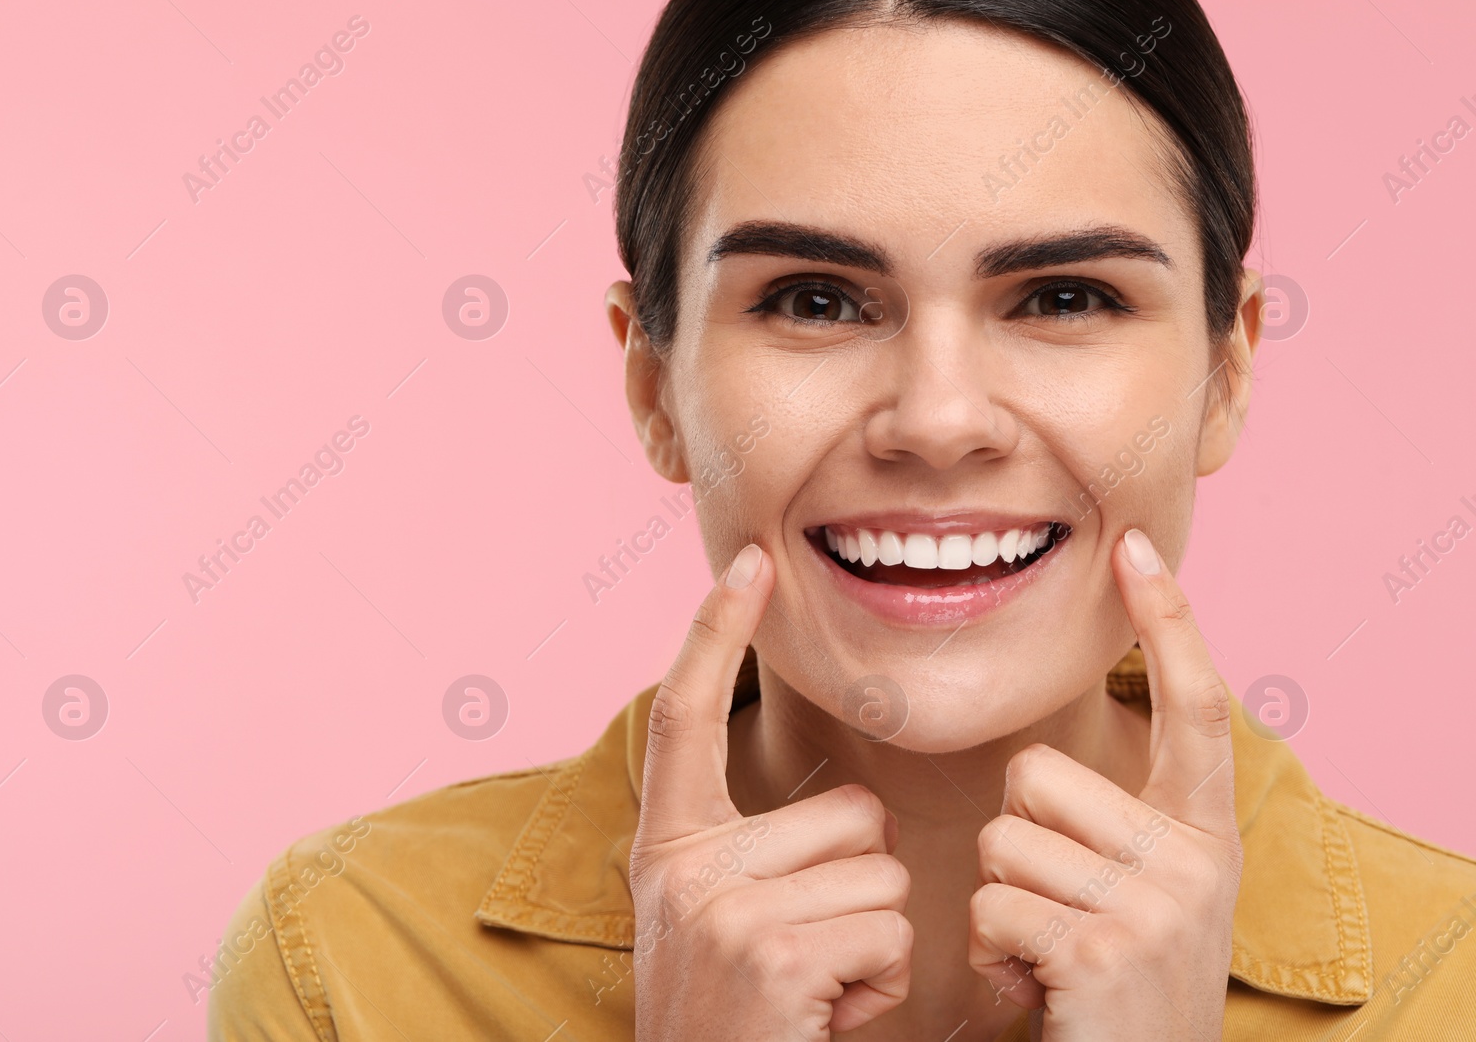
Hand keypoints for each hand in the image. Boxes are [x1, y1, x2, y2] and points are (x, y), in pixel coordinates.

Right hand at [629, 544, 913, 1040]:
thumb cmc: (741, 1025)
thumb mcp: (721, 923)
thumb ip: (761, 855)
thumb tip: (850, 811)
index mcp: (669, 845)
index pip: (690, 715)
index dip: (716, 632)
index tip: (750, 563)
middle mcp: (684, 863)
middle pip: (852, 813)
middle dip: (860, 887)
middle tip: (807, 958)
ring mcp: (723, 905)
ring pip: (883, 875)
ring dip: (875, 944)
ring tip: (816, 993)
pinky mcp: (772, 950)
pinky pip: (890, 932)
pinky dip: (880, 987)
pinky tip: (825, 1019)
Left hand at [968, 528, 1243, 1039]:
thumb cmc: (1110, 994)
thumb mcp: (1133, 901)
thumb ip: (1108, 831)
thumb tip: (1033, 772)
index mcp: (1204, 836)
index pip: (1193, 708)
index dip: (1169, 625)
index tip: (1136, 549)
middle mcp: (1197, 860)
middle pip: (1035, 775)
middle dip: (1013, 842)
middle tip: (1053, 914)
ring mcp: (1159, 903)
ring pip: (1000, 839)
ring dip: (998, 903)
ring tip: (1047, 956)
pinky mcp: (1107, 945)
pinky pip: (991, 903)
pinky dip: (992, 953)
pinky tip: (1038, 991)